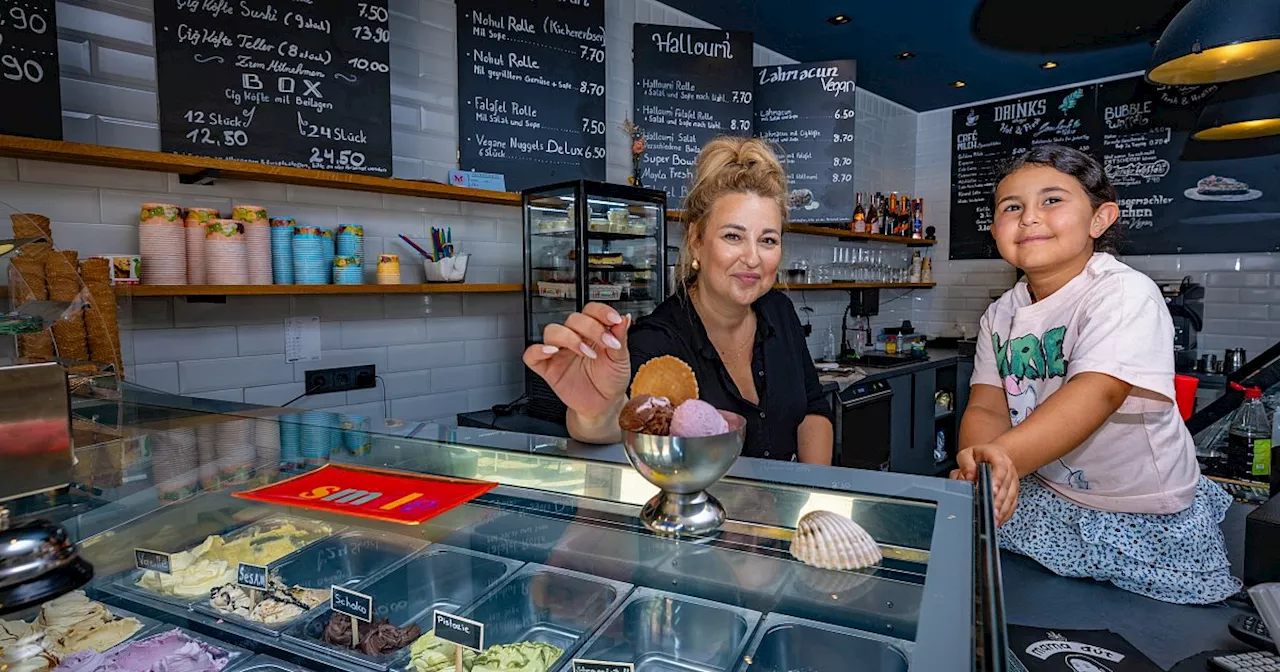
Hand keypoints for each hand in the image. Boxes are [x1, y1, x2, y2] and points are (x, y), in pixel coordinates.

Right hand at [522, 302, 631, 419]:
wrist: (604, 405)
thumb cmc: (610, 380)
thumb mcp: (620, 360)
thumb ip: (620, 338)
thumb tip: (624, 318)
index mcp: (592, 332)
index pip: (591, 311)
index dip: (601, 312)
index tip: (613, 320)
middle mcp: (574, 338)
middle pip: (573, 319)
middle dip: (590, 328)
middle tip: (604, 343)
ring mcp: (559, 352)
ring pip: (552, 331)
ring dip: (569, 338)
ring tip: (585, 353)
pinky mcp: (548, 368)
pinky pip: (532, 355)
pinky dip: (538, 350)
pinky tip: (552, 352)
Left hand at [951, 444, 1018, 525]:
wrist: (994, 456)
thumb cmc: (979, 456)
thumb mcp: (967, 454)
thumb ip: (965, 463)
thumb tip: (969, 476)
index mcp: (997, 457)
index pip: (1000, 468)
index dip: (997, 480)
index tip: (993, 491)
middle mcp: (1009, 469)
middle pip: (1006, 486)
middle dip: (999, 500)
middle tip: (991, 511)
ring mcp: (1013, 481)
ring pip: (1011, 497)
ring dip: (1003, 510)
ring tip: (994, 520)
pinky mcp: (1014, 491)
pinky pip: (1012, 504)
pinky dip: (1006, 513)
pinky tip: (999, 521)